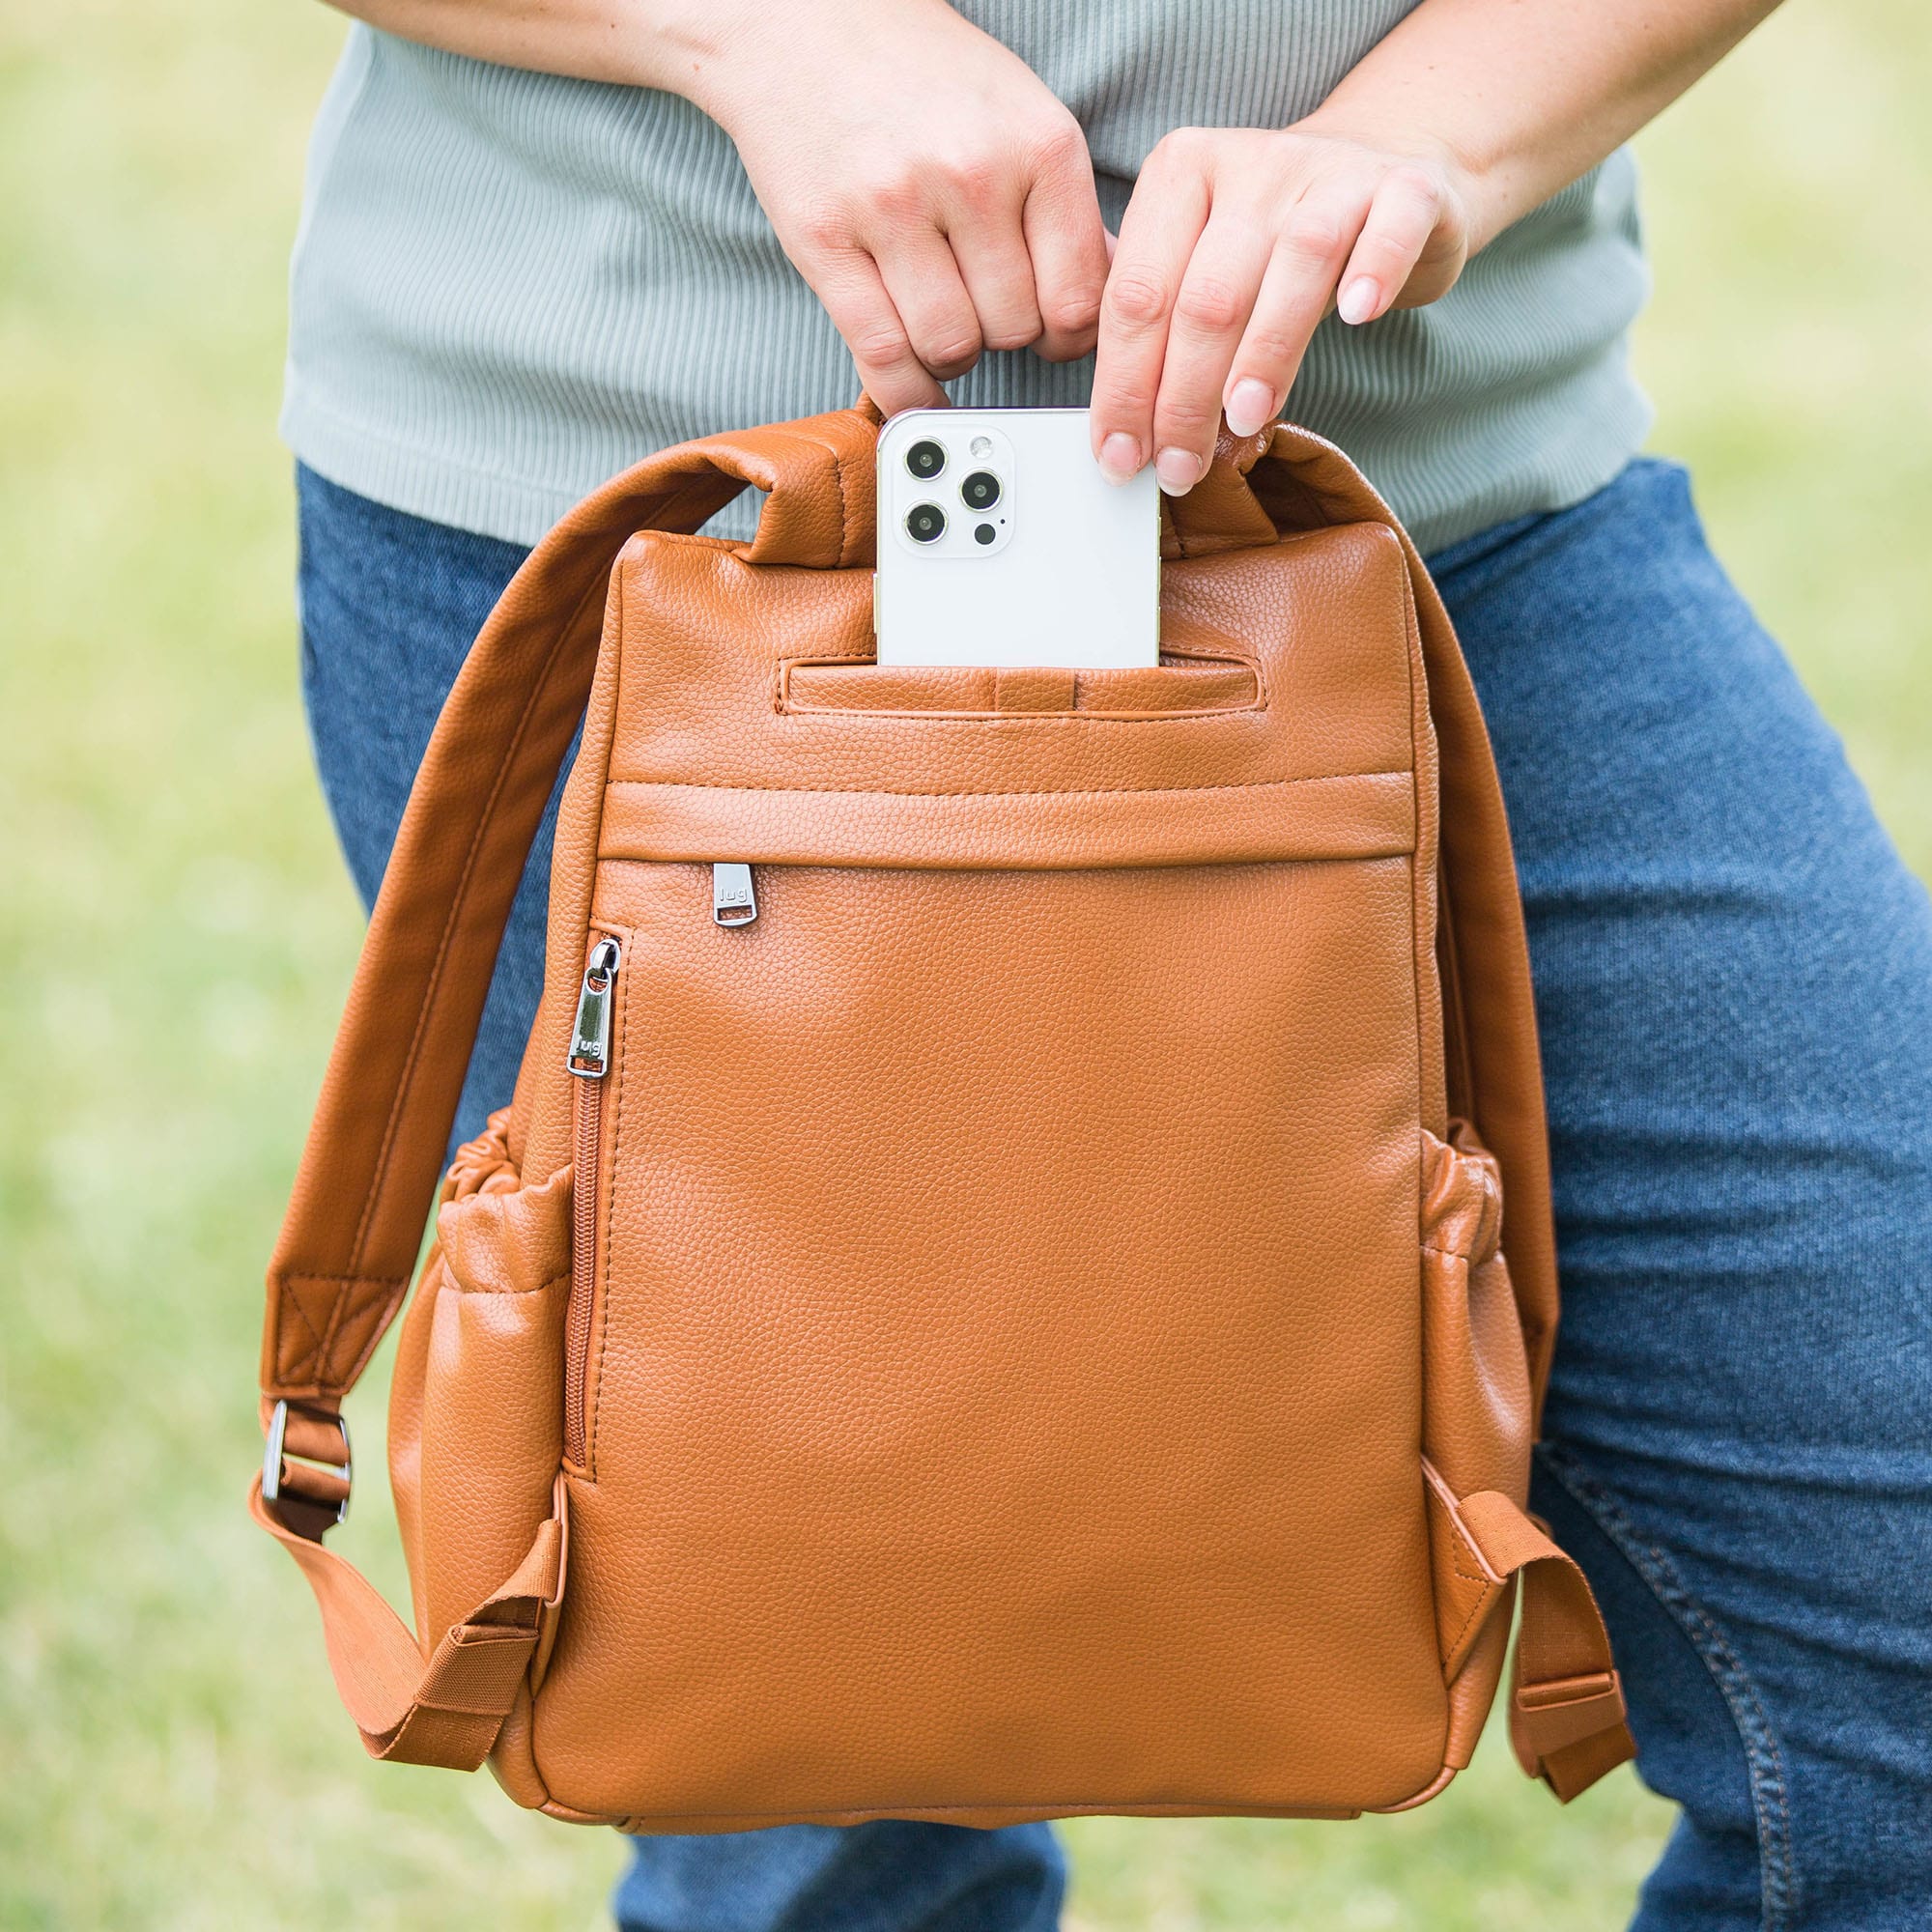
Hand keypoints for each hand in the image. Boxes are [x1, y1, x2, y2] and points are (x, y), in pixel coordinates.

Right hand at [694, 0, 1111, 413]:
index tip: (1047, 333)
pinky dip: (904, 391)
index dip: (1066, 336)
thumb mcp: (1021, 117)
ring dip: (950, 355)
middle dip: (1003, 337)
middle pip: (1014, 330)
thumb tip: (1108, 294)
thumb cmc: (923, 77)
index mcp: (1038, 146)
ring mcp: (892, 207)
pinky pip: (880, 355)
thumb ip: (1065, 209)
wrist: (808, 24)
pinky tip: (913, 386)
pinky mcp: (825, 240)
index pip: (1078, 299)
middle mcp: (971, 174)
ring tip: (939, 320)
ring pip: (950, 348)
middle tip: (982, 310)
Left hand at [1088, 124, 1472, 492]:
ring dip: (1266, 352)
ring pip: (1294, 261)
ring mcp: (1331, 171)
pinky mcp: (1407, 187)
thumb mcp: (1201, 267)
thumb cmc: (1273, 244)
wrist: (1381, 170)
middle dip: (1184, 397)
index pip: (1137, 294)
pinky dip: (1375, 270)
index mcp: (1180, 174)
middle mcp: (1250, 164)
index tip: (1121, 458)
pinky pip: (1391, 227)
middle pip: (1207, 294)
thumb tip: (1125, 438)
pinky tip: (1357, 317)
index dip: (1124, 387)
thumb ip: (1161, 333)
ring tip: (1244, 420)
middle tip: (1179, 469)